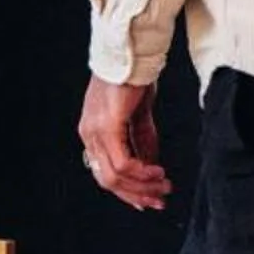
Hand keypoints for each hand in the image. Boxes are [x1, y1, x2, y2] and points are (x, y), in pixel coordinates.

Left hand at [79, 77, 170, 211]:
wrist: (131, 52)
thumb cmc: (133, 76)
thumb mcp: (138, 114)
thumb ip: (142, 139)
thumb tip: (150, 163)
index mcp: (93, 132)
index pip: (105, 173)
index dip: (127, 191)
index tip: (147, 201)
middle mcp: (89, 134)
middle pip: (108, 180)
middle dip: (137, 194)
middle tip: (160, 199)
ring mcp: (95, 131)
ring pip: (115, 176)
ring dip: (143, 185)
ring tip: (164, 185)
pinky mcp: (107, 126)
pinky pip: (122, 163)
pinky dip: (142, 172)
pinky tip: (157, 171)